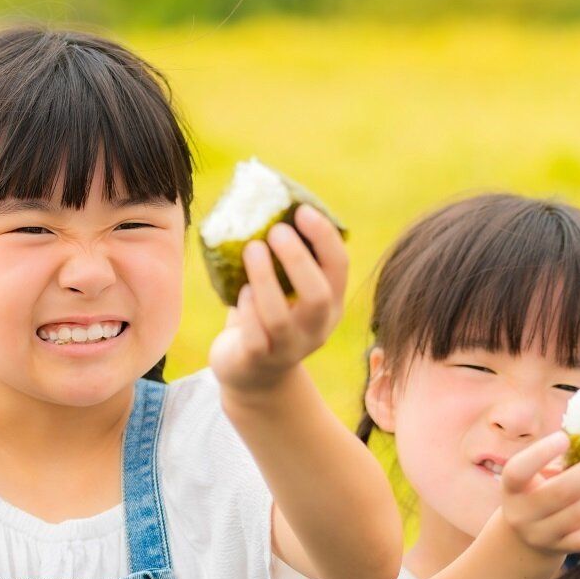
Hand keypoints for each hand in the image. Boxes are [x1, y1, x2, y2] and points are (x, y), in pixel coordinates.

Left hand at [208, 205, 346, 393]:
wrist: (252, 374)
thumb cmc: (267, 315)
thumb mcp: (285, 290)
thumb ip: (283, 260)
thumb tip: (265, 204)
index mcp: (330, 304)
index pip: (339, 267)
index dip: (324, 237)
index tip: (302, 210)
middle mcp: (316, 328)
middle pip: (318, 295)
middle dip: (298, 259)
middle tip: (276, 230)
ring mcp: (288, 348)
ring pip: (281, 317)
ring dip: (265, 279)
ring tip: (251, 249)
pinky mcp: (258, 360)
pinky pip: (255, 336)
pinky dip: (247, 309)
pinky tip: (240, 292)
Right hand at [495, 432, 579, 561]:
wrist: (523, 537)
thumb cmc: (535, 491)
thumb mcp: (535, 476)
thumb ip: (558, 460)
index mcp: (513, 487)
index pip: (519, 470)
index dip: (540, 454)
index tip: (566, 437)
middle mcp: (522, 512)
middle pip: (560, 492)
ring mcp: (540, 533)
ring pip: (576, 514)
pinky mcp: (558, 548)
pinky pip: (578, 544)